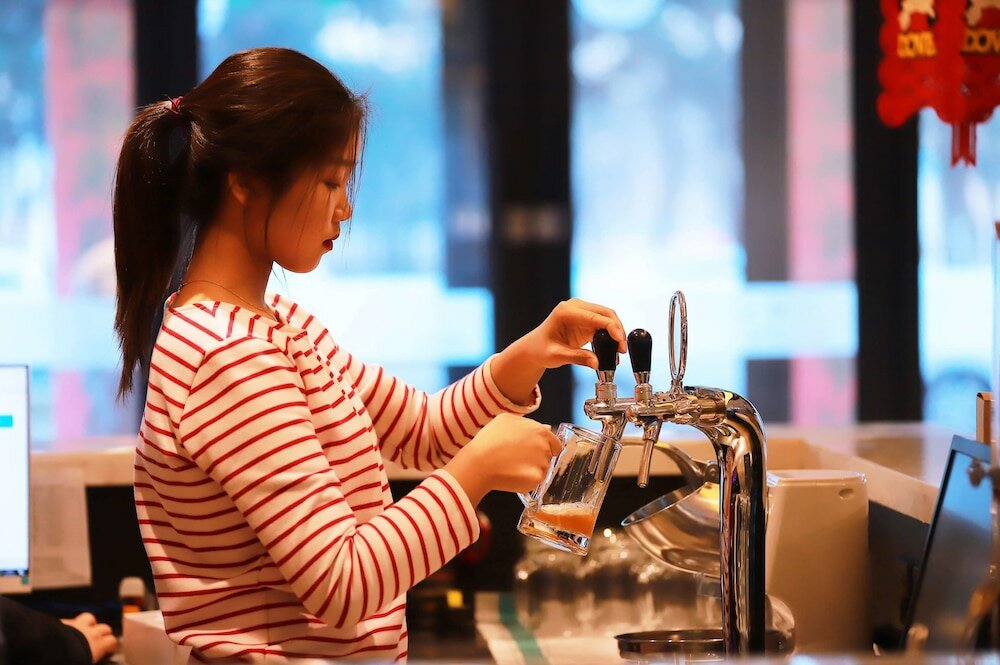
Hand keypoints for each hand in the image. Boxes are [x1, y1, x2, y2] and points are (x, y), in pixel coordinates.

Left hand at [61, 612, 117, 663]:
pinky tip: (69, 629)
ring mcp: (78, 625)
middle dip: (104, 633)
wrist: (50, 650)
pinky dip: (73, 624)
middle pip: (105, 628)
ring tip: (87, 629)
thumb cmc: (70, 660)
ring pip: (90, 618)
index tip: (110, 649)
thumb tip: (91, 659)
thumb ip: (91, 659)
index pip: (112, 641)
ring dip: (90, 623)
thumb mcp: (86, 662)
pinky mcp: (65, 622)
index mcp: (98, 645)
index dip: (111, 645)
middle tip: (100, 639)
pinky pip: (72, 620)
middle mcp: (91, 632)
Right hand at [445, 413, 560, 504]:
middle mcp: (545, 448)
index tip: (533, 451)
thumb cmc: (490, 439)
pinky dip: (525, 481)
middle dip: (537, 458)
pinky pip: (534, 481)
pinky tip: (512, 475)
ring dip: (531, 469)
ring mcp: (542, 464)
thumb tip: (546, 428)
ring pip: (542, 470)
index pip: (555, 444)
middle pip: (548, 457)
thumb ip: (528, 423)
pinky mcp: (536, 479)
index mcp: (540, 432)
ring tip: (512, 466)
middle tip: (518, 458)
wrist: (480, 463)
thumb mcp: (506, 420)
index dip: (546, 448)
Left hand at [491, 298, 625, 403]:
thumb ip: (577, 358)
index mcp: (566, 311)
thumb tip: (597, 363)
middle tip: (622, 350)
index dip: (612, 328)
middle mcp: (575, 306)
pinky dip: (611, 335)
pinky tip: (613, 349)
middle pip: (606, 313)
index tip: (621, 342)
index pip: (595, 317)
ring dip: (616, 332)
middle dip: (617, 330)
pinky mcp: (586, 318)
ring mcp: (581, 310)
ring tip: (619, 352)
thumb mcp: (556, 356)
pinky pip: (604, 323)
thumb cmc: (541, 350)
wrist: (535, 348)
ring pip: (608, 317)